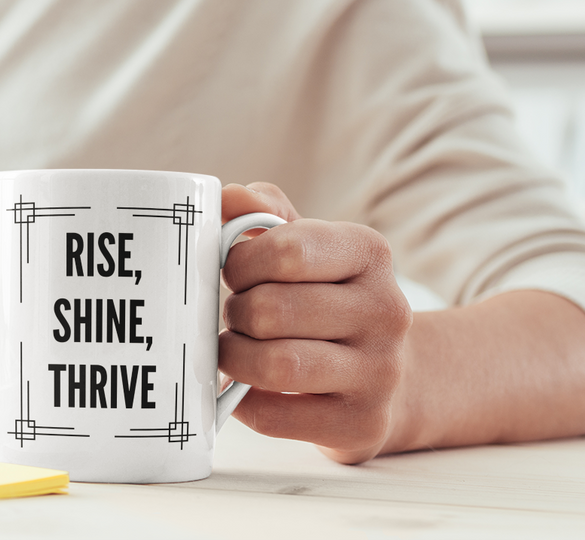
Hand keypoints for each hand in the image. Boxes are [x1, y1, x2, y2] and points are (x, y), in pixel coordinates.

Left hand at [218, 182, 412, 463]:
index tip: (235, 273)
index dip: (241, 262)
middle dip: (236, 313)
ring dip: (235, 357)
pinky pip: (275, 416)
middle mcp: (385, 310)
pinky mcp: (362, 424)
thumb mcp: (305, 242)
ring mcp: (380, 372)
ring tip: (236, 349)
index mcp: (368, 252)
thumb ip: (261, 211)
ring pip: (275, 365)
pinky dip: (245, 402)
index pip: (286, 250)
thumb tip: (229, 198)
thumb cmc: (325, 296)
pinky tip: (247, 388)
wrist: (391, 374)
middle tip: (237, 316)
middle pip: (271, 310)